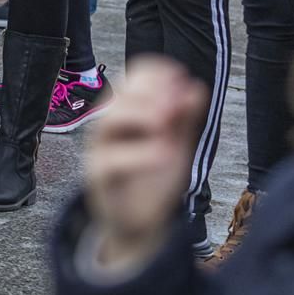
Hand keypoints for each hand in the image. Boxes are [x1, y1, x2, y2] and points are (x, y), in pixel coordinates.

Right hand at [84, 57, 208, 272]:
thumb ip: (184, 118)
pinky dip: (139, 155)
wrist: (141, 221)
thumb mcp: (177, 143)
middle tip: (175, 106)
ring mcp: (100, 149)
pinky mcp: (98, 176)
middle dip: (149, 94)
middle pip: (120, 95)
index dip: (157, 73)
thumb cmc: (154, 175)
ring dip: (139, 115)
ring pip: (108, 121)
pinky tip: (164, 154)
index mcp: (128, 109)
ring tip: (166, 124)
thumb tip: (195, 87)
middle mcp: (109, 124)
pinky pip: (110, 161)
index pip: (135, 77)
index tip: (181, 80)